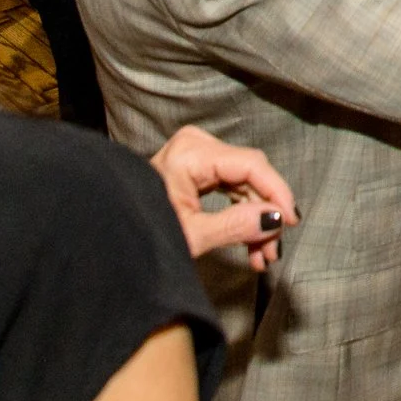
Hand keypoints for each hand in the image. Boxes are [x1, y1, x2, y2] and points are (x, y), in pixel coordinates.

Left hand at [149, 124, 297, 271]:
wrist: (107, 236)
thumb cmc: (140, 236)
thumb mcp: (191, 236)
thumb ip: (235, 226)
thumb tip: (276, 218)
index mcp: (189, 155)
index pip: (250, 165)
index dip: (276, 192)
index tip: (292, 221)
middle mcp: (195, 145)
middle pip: (249, 175)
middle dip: (265, 213)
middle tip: (273, 250)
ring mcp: (196, 153)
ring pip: (244, 183)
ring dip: (256, 218)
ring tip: (262, 255)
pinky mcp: (198, 165)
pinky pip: (232, 187)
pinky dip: (242, 213)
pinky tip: (252, 243)